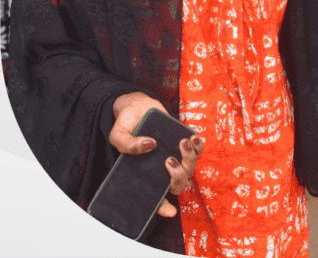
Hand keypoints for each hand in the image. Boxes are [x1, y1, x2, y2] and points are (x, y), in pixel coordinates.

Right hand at [110, 92, 203, 217]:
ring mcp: (174, 157)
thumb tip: (149, 145)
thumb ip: (127, 144)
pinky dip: (198, 146)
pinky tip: (193, 138)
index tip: (170, 212)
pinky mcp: (183, 144)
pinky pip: (197, 150)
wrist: (138, 106)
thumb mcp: (118, 135)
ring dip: (190, 158)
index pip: (156, 197)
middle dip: (178, 175)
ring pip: (189, 168)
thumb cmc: (127, 125)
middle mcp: (161, 170)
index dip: (163, 207)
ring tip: (183, 143)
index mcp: (145, 175)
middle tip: (169, 160)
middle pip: (177, 184)